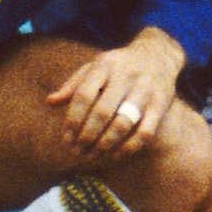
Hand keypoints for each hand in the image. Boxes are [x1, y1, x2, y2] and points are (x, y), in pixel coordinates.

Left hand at [44, 34, 185, 162]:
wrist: (157, 55)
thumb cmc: (118, 66)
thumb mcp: (95, 67)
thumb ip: (73, 85)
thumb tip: (50, 102)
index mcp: (105, 64)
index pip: (84, 95)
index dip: (73, 120)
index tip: (66, 138)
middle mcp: (127, 74)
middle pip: (102, 112)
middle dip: (87, 136)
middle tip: (77, 151)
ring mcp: (146, 89)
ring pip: (123, 124)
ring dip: (105, 144)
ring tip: (93, 156)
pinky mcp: (162, 103)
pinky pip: (145, 132)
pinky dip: (129, 147)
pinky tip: (116, 155)